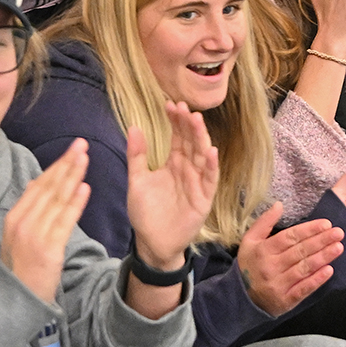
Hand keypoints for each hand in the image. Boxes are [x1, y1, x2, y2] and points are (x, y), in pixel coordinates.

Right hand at [1, 140, 89, 305]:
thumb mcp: (17, 236)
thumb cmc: (21, 269)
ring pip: (57, 199)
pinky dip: (75, 203)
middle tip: (81, 144)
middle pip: (48, 187)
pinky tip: (85, 188)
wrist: (16, 301)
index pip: (38, 185)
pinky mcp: (48, 248)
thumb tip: (36, 184)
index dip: (56, 165)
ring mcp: (34, 234)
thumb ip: (28, 210)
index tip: (71, 150)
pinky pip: (64, 221)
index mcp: (14, 216)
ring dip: (72, 176)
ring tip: (85, 158)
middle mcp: (22, 221)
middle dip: (66, 163)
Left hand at [123, 105, 218, 271]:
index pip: (178, 137)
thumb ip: (136, 155)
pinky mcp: (203, 199)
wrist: (152, 242)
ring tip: (197, 121)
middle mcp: (188, 170)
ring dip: (201, 139)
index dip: (175, 121)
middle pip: (191, 142)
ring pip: (202, 156)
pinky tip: (211, 152)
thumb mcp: (136, 180)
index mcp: (173, 163)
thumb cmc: (145, 212)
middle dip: (188, 125)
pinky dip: (211, 166)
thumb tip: (134, 126)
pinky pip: (209, 180)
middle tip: (184, 107)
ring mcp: (197, 183)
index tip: (170, 103)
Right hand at [231, 203, 341, 314]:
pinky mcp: (285, 300)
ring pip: (304, 269)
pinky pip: (303, 289)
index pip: (290, 237)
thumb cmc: (249, 264)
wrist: (240, 298)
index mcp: (263, 250)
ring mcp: (278, 285)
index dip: (309, 230)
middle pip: (300, 251)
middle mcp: (271, 266)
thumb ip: (264, 222)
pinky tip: (329, 270)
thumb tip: (279, 204)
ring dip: (323, 258)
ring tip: (339, 247)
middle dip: (321, 241)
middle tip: (339, 233)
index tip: (326, 223)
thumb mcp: (249, 240)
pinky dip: (316, 280)